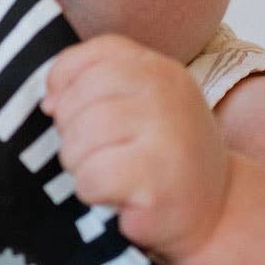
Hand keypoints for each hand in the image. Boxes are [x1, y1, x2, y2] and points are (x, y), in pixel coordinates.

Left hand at [40, 33, 228, 260]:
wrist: (215, 208)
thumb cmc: (162, 156)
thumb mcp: (137, 107)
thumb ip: (93, 86)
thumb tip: (49, 102)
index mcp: (157, 69)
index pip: (92, 55)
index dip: (66, 84)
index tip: (74, 112)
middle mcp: (165, 92)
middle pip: (76, 102)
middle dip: (71, 135)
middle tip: (100, 154)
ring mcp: (165, 132)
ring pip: (78, 141)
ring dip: (81, 166)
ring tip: (111, 175)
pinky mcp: (157, 177)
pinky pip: (91, 177)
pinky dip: (93, 192)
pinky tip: (120, 195)